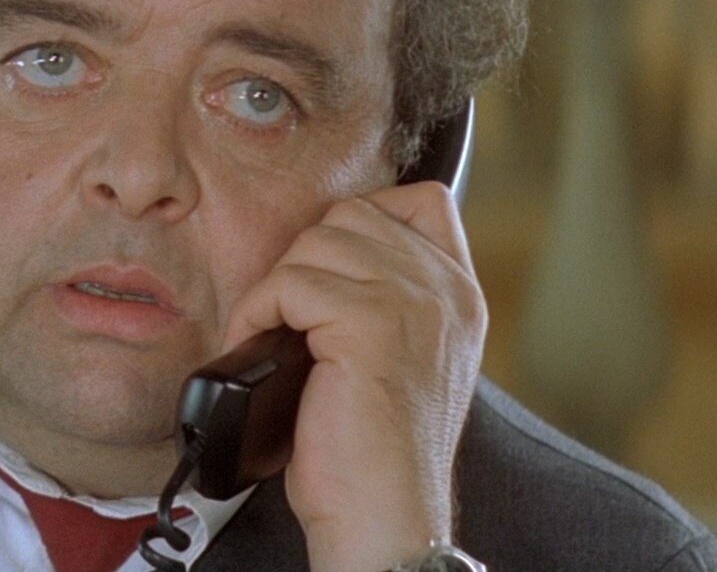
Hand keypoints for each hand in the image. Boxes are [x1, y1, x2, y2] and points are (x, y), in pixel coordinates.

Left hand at [224, 182, 485, 571]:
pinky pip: (287, 283)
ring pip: (315, 244)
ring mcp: (411, 301)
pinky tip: (258, 346)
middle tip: (288, 315)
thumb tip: (325, 254)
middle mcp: (446, 290)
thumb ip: (391, 299)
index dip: (362, 221)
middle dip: (306, 260)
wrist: (382, 514)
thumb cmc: (375, 450)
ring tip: (271, 334)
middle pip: (352, 216)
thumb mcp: (404, 359)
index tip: (329, 274)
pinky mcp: (367, 322)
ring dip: (276, 288)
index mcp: (461, 295)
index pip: (421, 201)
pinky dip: (256, 312)